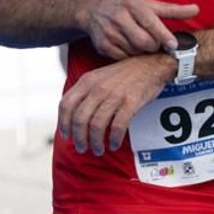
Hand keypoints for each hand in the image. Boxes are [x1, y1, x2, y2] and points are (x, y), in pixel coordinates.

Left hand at [58, 54, 173, 155]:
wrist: (150, 64)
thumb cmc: (124, 73)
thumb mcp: (99, 76)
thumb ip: (85, 92)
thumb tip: (73, 115)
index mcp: (87, 81)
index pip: (66, 105)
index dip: (63, 123)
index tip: (66, 136)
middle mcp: (98, 88)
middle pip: (80, 119)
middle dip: (79, 138)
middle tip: (82, 148)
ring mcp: (114, 95)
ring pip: (96, 125)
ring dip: (95, 142)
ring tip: (97, 150)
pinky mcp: (130, 103)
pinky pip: (117, 126)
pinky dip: (114, 139)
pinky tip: (114, 144)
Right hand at [79, 0, 199, 59]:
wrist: (94, 12)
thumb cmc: (127, 8)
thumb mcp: (149, 5)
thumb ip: (173, 10)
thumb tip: (197, 9)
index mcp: (133, 4)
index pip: (151, 22)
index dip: (164, 36)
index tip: (173, 45)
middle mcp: (119, 17)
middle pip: (144, 41)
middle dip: (154, 45)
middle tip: (155, 43)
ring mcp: (109, 33)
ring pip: (135, 52)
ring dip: (142, 51)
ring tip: (140, 43)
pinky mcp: (103, 47)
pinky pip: (124, 58)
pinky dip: (130, 56)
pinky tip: (130, 47)